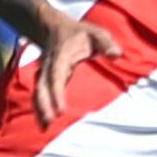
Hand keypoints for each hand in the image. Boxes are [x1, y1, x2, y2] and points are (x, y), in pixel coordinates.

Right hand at [22, 0, 123, 115]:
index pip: (56, 76)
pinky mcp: (46, 80)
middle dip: (44, 104)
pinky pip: (40, 95)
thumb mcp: (94, 32)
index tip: (60, 110)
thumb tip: (117, 54)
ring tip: (44, 128)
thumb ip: (106, 42)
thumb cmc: (79, 33)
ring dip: (40, 109)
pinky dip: (39, 109)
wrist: (53, 27)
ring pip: (39, 92)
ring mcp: (45, 73)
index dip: (56, 93)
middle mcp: (49, 66)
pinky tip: (44, 125)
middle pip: (43, 87)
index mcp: (61, 56)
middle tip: (49, 122)